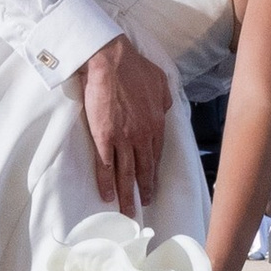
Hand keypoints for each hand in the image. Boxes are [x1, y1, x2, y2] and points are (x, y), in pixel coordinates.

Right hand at [80, 35, 169, 214]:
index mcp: (157, 123)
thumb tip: (165, 109)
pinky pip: (105, 166)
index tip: (152, 182)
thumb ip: (165, 99)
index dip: (154, 170)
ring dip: (127, 194)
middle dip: (144, 189)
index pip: (156, 153)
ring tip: (127, 210)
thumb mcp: (160, 82)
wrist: (110, 60)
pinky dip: (107, 183)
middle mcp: (143, 135)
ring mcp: (123, 139)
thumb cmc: (134, 67)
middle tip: (144, 204)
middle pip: (144, 168)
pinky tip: (107, 196)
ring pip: (126, 173)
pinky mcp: (104, 138)